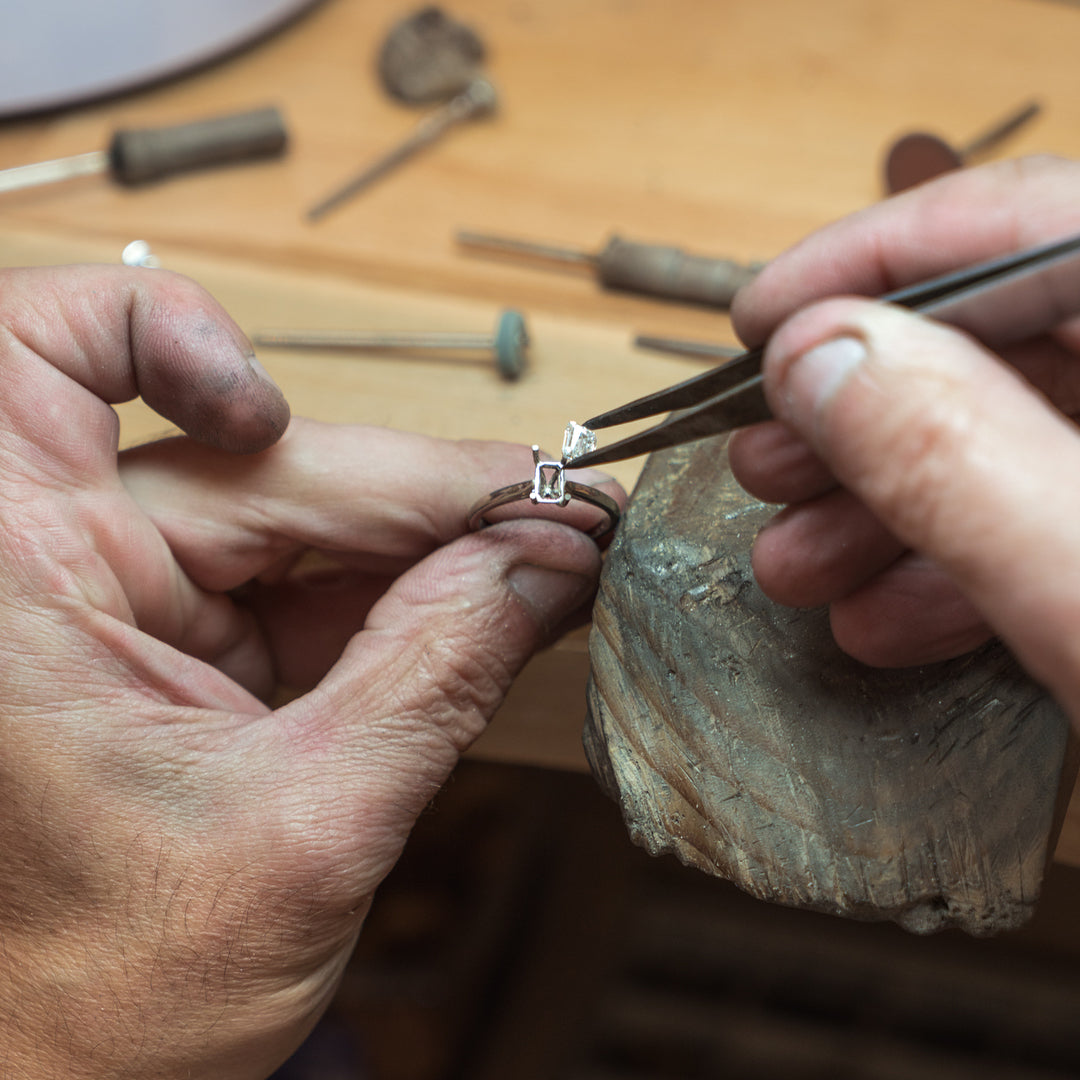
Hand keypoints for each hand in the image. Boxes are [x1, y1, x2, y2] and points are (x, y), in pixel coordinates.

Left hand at [0, 266, 621, 1078]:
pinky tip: (485, 612)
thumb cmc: (102, 995)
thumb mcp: (305, 830)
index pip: (55, 361)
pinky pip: (312, 583)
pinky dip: (403, 599)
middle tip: (557, 522)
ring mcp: (128, 603)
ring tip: (544, 571)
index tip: (271, 406)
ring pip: (306, 518)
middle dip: (415, 500)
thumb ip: (438, 672)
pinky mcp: (184, 642)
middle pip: (258, 463)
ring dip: (429, 551)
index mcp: (14, 580)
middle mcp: (58, 566)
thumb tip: (549, 555)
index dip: (167, 335)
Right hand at [727, 155, 1079, 719]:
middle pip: (998, 340)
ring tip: (793, 567)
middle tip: (759, 459)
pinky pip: (1036, 524)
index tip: (758, 317)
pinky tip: (879, 619)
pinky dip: (948, 570)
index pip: (1030, 222)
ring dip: (879, 508)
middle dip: (855, 413)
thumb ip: (952, 457)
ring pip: (1001, 442)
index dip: (872, 256)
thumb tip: (813, 355)